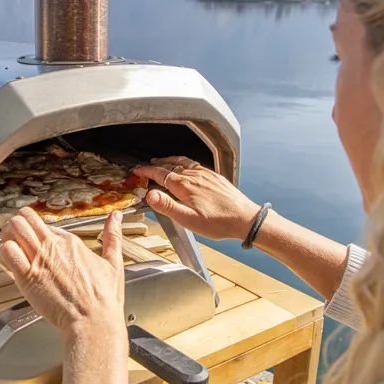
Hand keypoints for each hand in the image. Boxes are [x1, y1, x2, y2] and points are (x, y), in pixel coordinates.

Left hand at [0, 208, 125, 340]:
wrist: (93, 322)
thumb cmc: (104, 300)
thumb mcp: (114, 263)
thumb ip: (113, 237)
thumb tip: (116, 217)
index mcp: (71, 242)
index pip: (46, 226)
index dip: (39, 234)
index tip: (37, 245)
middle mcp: (53, 246)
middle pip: (26, 219)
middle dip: (17, 224)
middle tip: (16, 238)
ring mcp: (39, 260)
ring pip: (14, 229)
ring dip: (8, 235)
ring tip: (10, 246)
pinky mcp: (27, 277)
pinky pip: (7, 252)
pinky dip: (3, 253)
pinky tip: (8, 262)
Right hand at [134, 157, 260, 240]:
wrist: (246, 219)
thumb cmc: (219, 222)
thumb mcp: (189, 220)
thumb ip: (168, 206)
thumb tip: (150, 194)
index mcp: (185, 186)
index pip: (160, 174)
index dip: (146, 171)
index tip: (137, 170)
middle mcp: (195, 176)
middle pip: (170, 166)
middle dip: (155, 165)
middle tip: (145, 166)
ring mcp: (206, 175)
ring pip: (183, 162)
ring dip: (169, 161)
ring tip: (161, 161)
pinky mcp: (215, 177)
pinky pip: (195, 164)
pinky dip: (184, 162)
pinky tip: (186, 167)